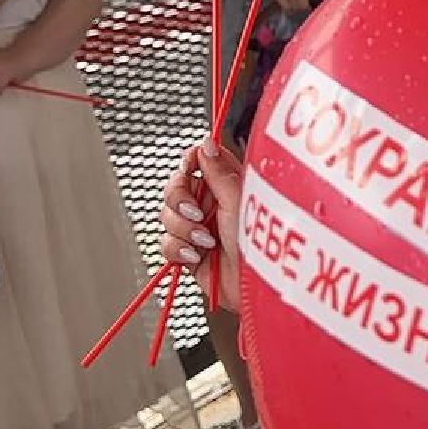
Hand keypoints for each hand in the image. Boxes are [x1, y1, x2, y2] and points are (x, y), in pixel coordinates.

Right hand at [161, 139, 244, 302]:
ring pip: (167, 216)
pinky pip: (167, 244)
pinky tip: (196, 254)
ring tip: (205, 240)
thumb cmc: (260, 244)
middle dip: (179, 200)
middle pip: (174, 188)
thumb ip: (219, 171)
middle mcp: (211, 205)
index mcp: (226, 186)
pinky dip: (178, 249)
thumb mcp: (240, 200)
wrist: (256, 285)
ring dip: (183, 229)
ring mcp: (198, 229)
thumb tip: (207, 143)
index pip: (197, 162)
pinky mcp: (189, 253)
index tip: (190, 167)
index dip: (189, 162)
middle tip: (196, 212)